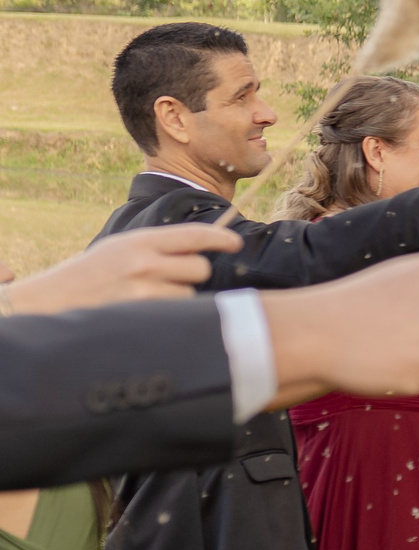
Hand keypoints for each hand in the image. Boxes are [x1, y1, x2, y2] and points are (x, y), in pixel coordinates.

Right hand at [3, 223, 241, 313]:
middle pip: (199, 268)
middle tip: (168, 280)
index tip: (235, 242)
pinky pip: (175, 313)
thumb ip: (155, 250)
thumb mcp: (118, 251)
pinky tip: (144, 311)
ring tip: (144, 297)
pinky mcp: (143, 313)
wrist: (51, 301)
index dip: (220, 238)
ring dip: (176, 297)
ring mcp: (144, 288)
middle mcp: (144, 261)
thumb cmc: (88, 278)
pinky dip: (168, 314)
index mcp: (138, 241)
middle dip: (193, 275)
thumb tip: (198, 251)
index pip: (192, 234)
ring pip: (189, 293)